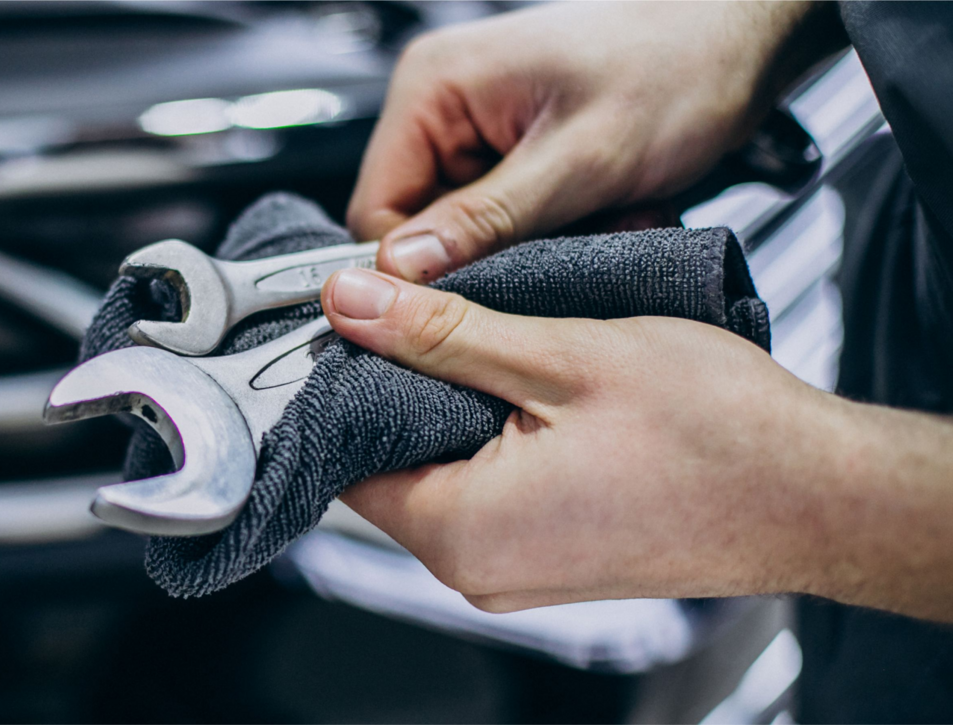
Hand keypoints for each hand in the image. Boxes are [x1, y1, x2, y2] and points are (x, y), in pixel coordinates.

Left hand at [322, 268, 952, 620]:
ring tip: (505, 350)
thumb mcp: (559, 356)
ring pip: (442, 474)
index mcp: (460, 530)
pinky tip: (536, 393)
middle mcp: (478, 570)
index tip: (365, 320)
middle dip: (407, 387)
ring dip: (458, 408)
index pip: (343, 453)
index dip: (346, 378)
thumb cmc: (719, 437)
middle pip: (389, 465)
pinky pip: (489, 495)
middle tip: (446, 317)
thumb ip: (440, 332)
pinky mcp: (552, 558)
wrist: (821, 494)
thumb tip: (351, 302)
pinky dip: (497, 439)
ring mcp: (517, 572)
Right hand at [351, 2, 837, 281]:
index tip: (480, 293)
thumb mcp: (580, 160)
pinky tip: (602, 210)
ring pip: (467, 232)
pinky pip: (503, 219)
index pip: (376, 212)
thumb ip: (487, 219)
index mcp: (433, 88)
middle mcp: (442, 104)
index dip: (420, 268)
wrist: (743, 38)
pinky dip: (555, 231)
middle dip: (495, 254)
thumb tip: (404, 269)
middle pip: (420, 226)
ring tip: (598, 218)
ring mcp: (476, 127)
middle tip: (568, 242)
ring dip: (533, 245)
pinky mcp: (510, 150)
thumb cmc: (678, 65)